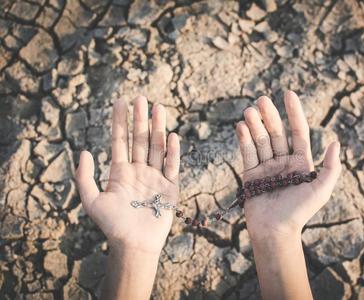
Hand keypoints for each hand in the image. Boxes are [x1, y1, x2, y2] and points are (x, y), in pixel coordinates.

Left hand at [75, 96, 179, 253]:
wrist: (134, 244)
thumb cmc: (112, 225)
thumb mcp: (92, 201)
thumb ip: (85, 177)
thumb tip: (84, 151)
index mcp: (120, 171)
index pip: (120, 140)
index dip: (120, 121)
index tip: (120, 102)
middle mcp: (138, 170)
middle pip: (140, 139)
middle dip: (140, 119)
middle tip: (141, 98)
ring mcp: (155, 176)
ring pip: (157, 147)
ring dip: (158, 128)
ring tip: (159, 107)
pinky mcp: (170, 187)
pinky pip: (172, 166)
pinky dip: (173, 152)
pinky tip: (172, 136)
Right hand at [236, 91, 340, 239]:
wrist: (276, 231)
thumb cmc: (300, 212)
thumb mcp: (321, 189)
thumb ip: (330, 167)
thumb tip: (336, 142)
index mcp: (301, 163)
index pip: (297, 132)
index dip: (294, 112)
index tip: (288, 94)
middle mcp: (283, 162)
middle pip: (276, 133)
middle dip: (269, 116)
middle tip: (261, 100)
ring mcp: (266, 167)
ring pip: (260, 141)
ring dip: (254, 125)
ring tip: (249, 110)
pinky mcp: (251, 175)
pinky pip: (248, 153)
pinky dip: (244, 140)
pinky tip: (242, 126)